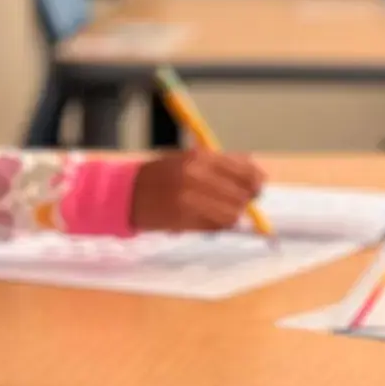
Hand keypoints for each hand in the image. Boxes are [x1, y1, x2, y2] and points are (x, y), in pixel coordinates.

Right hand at [128, 149, 265, 232]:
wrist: (126, 192)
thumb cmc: (163, 175)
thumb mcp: (191, 159)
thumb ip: (223, 165)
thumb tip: (257, 176)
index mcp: (200, 158)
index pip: (245, 172)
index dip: (256, 182)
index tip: (257, 188)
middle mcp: (196, 177)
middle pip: (241, 196)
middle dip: (245, 202)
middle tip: (240, 204)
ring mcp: (189, 199)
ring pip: (232, 215)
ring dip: (231, 216)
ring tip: (221, 213)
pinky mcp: (182, 219)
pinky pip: (215, 227)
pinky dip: (217, 226)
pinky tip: (207, 220)